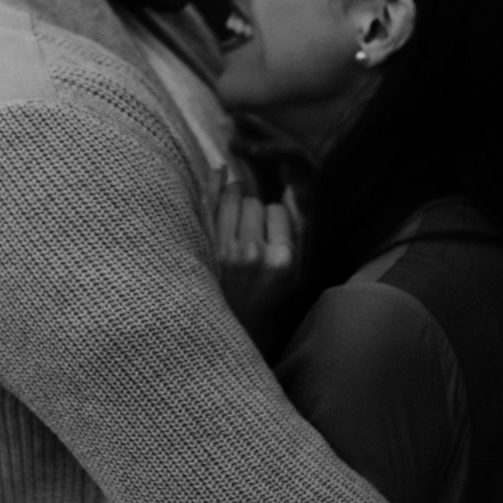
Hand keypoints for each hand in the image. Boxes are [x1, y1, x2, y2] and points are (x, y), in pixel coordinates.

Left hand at [209, 170, 299, 335]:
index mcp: (281, 260)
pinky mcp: (204, 250)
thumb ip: (297, 233)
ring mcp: (225, 251)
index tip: (270, 227)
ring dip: (236, 197)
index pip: (277, 211)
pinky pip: (209, 205)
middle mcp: (253, 253)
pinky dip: (213, 185)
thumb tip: (291, 189)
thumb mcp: (295, 274)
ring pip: (233, 199)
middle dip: (254, 208)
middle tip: (251, 226)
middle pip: (255, 204)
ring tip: (238, 205)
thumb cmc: (268, 302)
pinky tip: (219, 171)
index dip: (274, 215)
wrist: (234, 330)